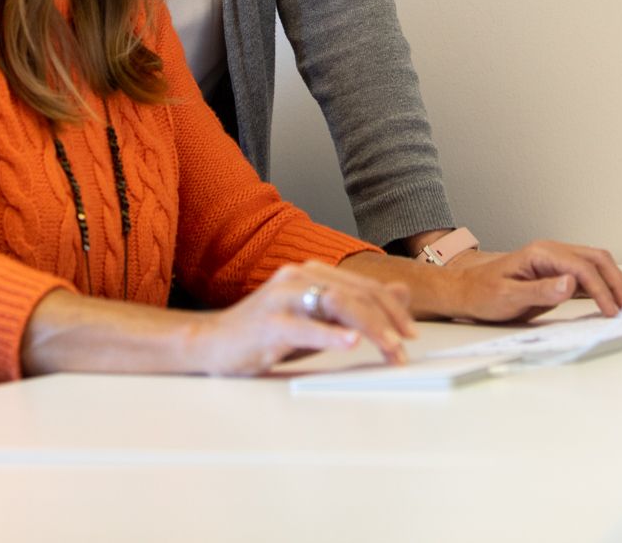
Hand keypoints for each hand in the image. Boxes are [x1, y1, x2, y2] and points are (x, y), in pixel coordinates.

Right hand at [187, 262, 417, 375]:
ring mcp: (281, 299)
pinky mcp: (267, 324)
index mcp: (310, 273)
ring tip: (389, 348)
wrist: (211, 343)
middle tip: (405, 348)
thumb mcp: (317, 319)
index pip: (362, 286)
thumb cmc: (265, 333)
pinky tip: (350, 343)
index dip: (392, 308)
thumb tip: (400, 293)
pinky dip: (330, 335)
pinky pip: (304, 327)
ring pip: (336, 304)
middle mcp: (297, 278)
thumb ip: (355, 306)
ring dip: (369, 328)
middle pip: (355, 293)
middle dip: (387, 321)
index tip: (411, 334)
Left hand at [440, 239, 621, 323]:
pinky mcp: (559, 275)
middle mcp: (553, 253)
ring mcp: (558, 262)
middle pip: (597, 260)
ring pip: (598, 265)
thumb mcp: (507, 295)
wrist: (467, 290)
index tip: (612, 310)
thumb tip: (570, 284)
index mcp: (542, 253)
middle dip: (618, 283)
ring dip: (617, 283)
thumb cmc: (482, 292)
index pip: (582, 268)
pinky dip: (607, 287)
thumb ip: (540, 290)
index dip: (601, 289)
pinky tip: (618, 299)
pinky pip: (590, 276)